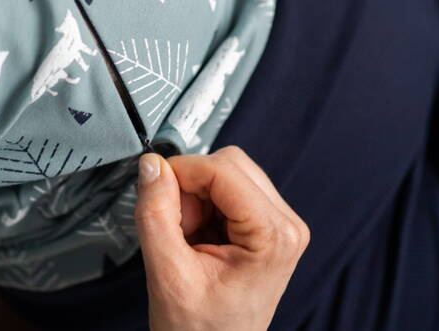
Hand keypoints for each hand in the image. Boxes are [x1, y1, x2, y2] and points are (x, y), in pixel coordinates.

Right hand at [135, 146, 309, 330]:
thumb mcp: (168, 274)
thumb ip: (156, 214)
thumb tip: (152, 166)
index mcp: (273, 236)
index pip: (223, 169)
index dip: (182, 172)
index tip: (155, 187)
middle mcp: (286, 225)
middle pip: (229, 164)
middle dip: (192, 187)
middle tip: (176, 226)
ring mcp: (280, 224)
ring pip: (229, 172)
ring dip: (197, 196)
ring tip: (188, 238)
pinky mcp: (268, 225)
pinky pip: (231, 190)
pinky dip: (205, 205)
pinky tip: (199, 237)